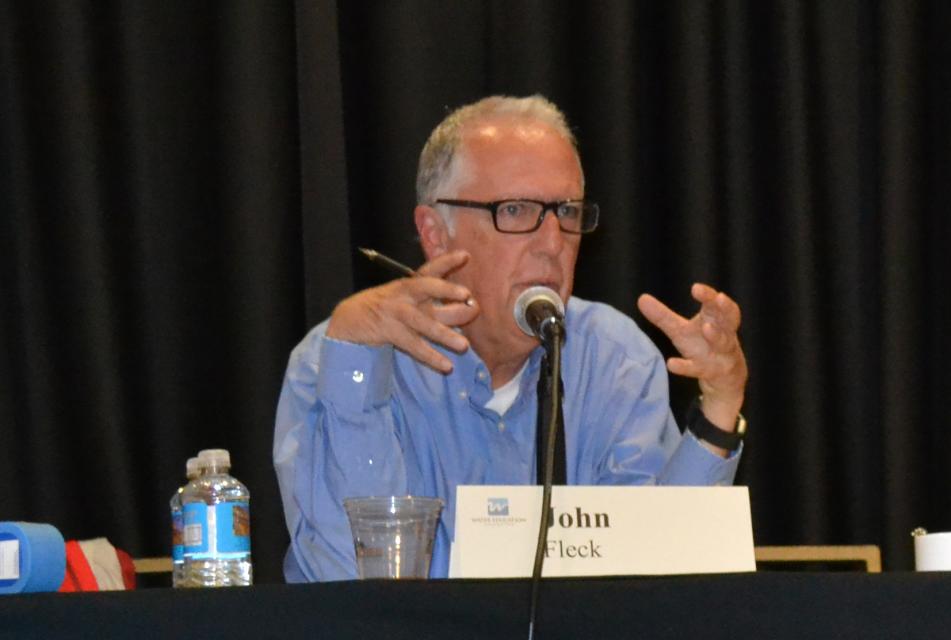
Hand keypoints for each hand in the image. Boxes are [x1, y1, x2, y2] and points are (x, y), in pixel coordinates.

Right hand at [326, 250, 479, 372]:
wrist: (350, 319)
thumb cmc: (385, 307)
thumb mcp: (404, 296)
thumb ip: (430, 299)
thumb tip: (466, 307)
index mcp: (410, 285)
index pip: (430, 269)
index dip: (447, 262)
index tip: (465, 256)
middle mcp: (406, 295)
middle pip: (429, 289)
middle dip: (449, 292)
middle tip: (469, 299)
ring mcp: (397, 313)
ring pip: (425, 323)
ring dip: (446, 335)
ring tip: (464, 346)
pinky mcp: (390, 332)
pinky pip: (415, 346)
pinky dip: (431, 357)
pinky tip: (446, 366)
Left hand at [637, 283, 747, 431]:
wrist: (723, 376)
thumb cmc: (701, 345)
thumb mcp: (680, 331)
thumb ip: (663, 316)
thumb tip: (641, 298)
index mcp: (715, 320)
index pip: (716, 304)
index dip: (709, 295)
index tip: (696, 288)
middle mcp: (723, 334)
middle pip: (729, 318)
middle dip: (724, 308)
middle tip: (718, 298)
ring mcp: (721, 354)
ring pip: (724, 343)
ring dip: (716, 335)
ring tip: (706, 328)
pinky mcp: (713, 372)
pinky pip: (701, 369)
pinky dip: (687, 367)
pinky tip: (671, 364)